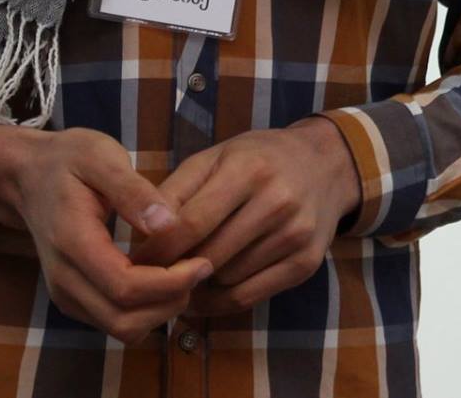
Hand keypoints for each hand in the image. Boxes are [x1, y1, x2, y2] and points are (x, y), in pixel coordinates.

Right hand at [0, 125, 211, 343]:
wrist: (27, 177)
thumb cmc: (67, 160)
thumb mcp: (100, 156)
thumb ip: (132, 190)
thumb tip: (168, 223)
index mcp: (72, 242)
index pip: (124, 287)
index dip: (170, 283)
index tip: (203, 261)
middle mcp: (64, 279)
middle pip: (124, 320)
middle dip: (170, 302)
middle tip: (201, 268)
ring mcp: (66, 294)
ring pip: (121, 329)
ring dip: (160, 311)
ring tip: (186, 273)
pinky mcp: (74, 299)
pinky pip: (114, 321)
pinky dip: (146, 310)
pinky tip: (165, 278)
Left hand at [131, 117, 361, 315]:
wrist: (325, 164)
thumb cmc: (258, 159)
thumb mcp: (215, 158)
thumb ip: (175, 192)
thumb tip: (142, 238)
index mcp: (249, 170)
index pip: (191, 223)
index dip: (157, 249)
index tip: (134, 261)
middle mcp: (278, 202)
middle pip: (208, 256)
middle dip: (173, 269)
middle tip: (154, 273)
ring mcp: (296, 235)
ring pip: (225, 280)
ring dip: (198, 283)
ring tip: (184, 273)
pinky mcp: (306, 263)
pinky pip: (248, 297)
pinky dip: (219, 302)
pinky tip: (205, 291)